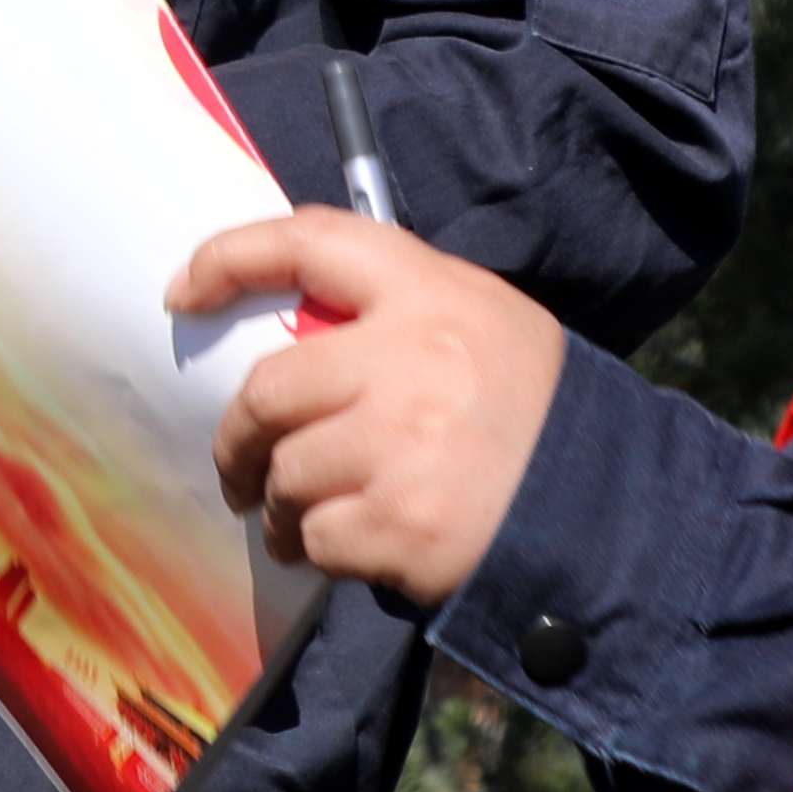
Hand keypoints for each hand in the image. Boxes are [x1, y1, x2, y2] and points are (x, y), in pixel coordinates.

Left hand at [170, 206, 565, 614]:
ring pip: (285, 473)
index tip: (181, 291)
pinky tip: (344, 549)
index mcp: (427, 291)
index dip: (229, 257)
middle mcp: (406, 358)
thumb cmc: (533, 408)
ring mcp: (398, 444)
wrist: (610, 506)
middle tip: (240, 467)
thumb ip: (396, 314)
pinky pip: (316, 537)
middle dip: (240, 438)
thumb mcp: (481, 320)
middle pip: (269, 389)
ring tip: (295, 522)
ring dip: (278, 506)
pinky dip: (318, 550)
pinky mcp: (399, 524)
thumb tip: (298, 335)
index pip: (307, 241)